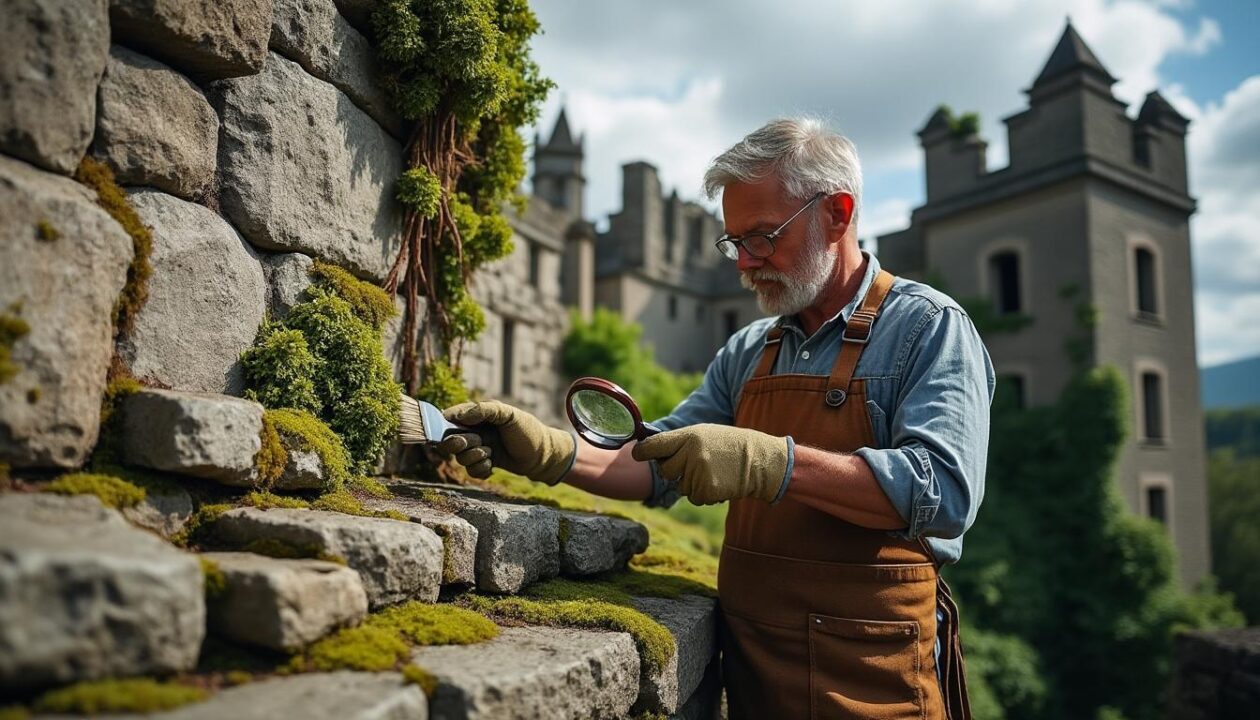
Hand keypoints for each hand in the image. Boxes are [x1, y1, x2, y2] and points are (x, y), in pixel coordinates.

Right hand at [440, 401, 575, 484]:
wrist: (543, 455)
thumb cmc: (527, 430)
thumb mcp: (508, 414)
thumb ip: (484, 410)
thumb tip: (459, 416)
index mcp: (477, 416)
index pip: (449, 418)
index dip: (445, 425)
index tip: (455, 429)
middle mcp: (474, 432)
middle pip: (449, 441)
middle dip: (460, 443)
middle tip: (477, 441)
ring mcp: (478, 449)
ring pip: (460, 458)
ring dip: (474, 457)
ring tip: (491, 453)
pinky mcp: (484, 464)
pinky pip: (471, 471)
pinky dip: (481, 469)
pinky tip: (493, 465)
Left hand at [631, 424, 791, 504]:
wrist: (759, 461)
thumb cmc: (729, 445)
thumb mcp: (704, 434)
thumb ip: (678, 441)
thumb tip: (648, 449)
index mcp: (689, 437)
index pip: (654, 446)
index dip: (642, 452)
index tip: (637, 455)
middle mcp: (690, 454)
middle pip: (665, 471)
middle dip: (675, 471)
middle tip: (695, 464)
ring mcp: (698, 474)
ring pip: (680, 487)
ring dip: (692, 483)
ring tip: (713, 471)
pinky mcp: (706, 491)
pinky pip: (694, 498)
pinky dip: (704, 494)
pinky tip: (719, 482)